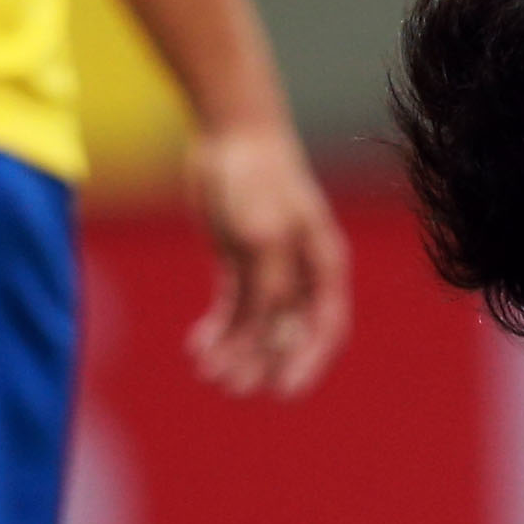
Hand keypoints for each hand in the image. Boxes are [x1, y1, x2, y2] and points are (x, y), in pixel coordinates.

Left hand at [181, 120, 349, 397]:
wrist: (231, 132)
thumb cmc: (258, 177)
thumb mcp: (264, 234)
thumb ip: (269, 283)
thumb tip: (265, 328)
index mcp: (324, 264)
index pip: (325, 327)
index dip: (307, 362)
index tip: (283, 391)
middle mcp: (302, 271)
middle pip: (287, 332)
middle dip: (261, 362)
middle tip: (233, 387)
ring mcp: (271, 267)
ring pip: (256, 323)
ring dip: (235, 350)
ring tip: (208, 372)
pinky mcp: (240, 260)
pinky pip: (233, 306)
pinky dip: (218, 328)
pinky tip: (199, 345)